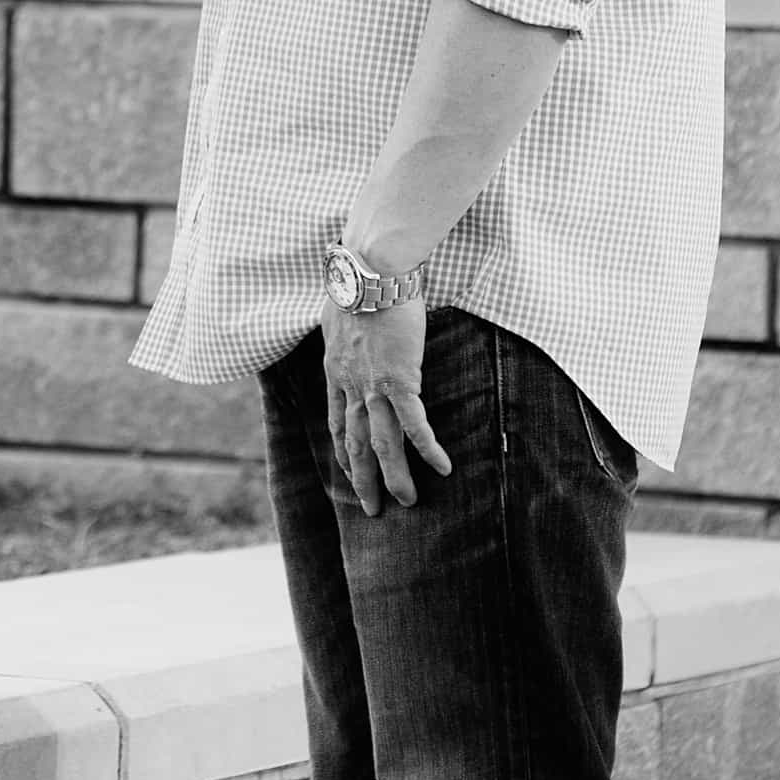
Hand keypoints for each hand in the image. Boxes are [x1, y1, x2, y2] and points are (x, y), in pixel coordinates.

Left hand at [324, 286, 451, 515]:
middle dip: (364, 479)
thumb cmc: (361, 279)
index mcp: (336, 370)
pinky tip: (443, 468)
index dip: (345, 450)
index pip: (338, 421)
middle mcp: (351, 385)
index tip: (350, 470)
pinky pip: (414, 424)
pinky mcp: (400, 380)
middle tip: (373, 509)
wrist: (371, 271)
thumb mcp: (342, 310)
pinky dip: (427, 448)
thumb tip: (350, 325)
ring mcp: (374, 386)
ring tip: (407, 501)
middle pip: (356, 443)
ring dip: (394, 476)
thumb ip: (347, 329)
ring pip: (383, 443)